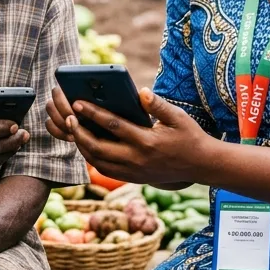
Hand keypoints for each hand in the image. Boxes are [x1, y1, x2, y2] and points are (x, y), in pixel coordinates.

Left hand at [45, 87, 213, 186]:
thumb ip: (158, 105)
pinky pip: (106, 170)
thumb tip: (140, 91)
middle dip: (79, 133)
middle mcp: (137, 159)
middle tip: (68, 118)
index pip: (113, 126)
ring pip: (98, 162)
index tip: (78, 103)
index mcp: (147, 141)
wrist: (201, 165)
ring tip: (72, 130)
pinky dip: (92, 159)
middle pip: (98, 148)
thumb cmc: (189, 136)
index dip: (93, 114)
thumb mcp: (178, 117)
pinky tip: (86, 145)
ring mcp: (134, 172)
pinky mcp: (134, 178)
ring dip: (82, 146)